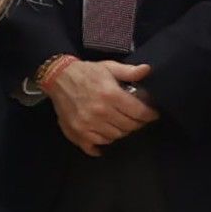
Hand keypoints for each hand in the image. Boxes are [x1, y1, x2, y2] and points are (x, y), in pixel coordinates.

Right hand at [43, 56, 157, 154]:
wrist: (57, 77)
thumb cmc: (86, 72)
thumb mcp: (108, 67)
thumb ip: (129, 71)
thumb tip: (148, 70)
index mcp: (110, 95)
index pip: (138, 112)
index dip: (149, 115)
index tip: (152, 114)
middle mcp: (100, 112)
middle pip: (129, 127)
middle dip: (137, 123)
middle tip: (137, 118)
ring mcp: (88, 124)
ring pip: (115, 137)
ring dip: (121, 131)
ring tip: (121, 123)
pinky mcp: (77, 132)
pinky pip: (96, 145)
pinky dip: (104, 141)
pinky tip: (105, 136)